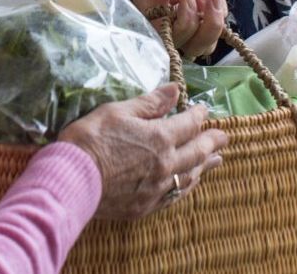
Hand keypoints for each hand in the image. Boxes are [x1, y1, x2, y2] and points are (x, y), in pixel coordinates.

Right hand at [59, 84, 228, 219]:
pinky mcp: (146, 206)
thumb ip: (149, 103)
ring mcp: (158, 188)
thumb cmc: (90, 140)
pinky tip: (189, 184)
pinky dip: (187, 187)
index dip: (198, 115)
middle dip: (212, 141)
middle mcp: (166, 164)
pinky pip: (175, 196)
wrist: (72, 180)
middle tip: (224, 137)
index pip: (188, 124)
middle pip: (197, 151)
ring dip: (205, 165)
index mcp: (160, 137)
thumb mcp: (117, 112)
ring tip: (216, 160)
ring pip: (190, 176)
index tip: (204, 110)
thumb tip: (174, 90)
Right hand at [116, 0, 227, 57]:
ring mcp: (187, 19)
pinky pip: (219, 15)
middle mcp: (170, 24)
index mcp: (151, 16)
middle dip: (208, 26)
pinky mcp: (199, 9)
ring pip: (209, 41)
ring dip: (216, 19)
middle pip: (196, 46)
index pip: (172, 39)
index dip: (185, 26)